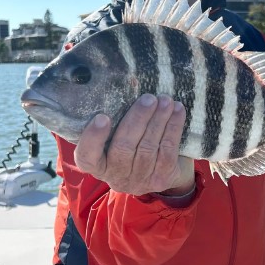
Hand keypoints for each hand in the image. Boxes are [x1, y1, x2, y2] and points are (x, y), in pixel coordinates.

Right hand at [74, 94, 194, 195]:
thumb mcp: (116, 137)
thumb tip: (129, 84)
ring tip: (165, 101)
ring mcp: (139, 180)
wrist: (158, 171)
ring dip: (158, 121)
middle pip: (123, 148)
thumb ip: (115, 120)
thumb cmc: (131, 145)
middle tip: (148, 98)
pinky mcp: (161, 179)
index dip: (93, 138)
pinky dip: (173, 129)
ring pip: (148, 148)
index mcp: (97, 164)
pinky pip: (167, 151)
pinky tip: (178, 111)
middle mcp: (115, 176)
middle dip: (137, 120)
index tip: (102, 117)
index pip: (87, 157)